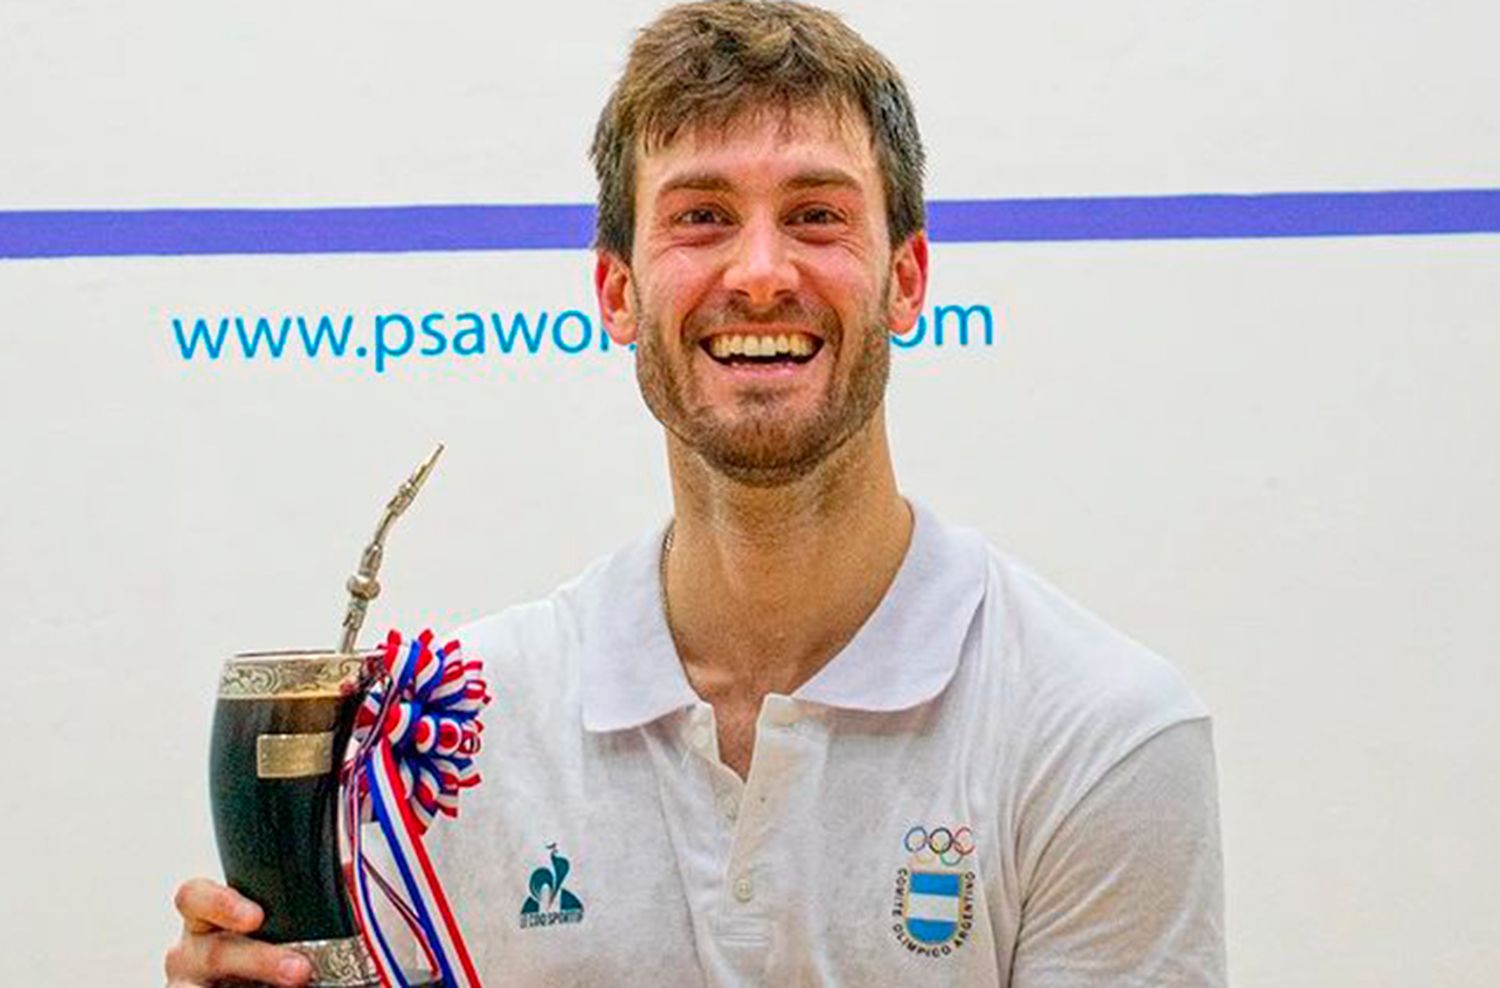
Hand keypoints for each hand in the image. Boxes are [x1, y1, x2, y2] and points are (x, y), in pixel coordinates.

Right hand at [164, 878, 312, 986]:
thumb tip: (348, 870)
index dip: (220, 903)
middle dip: (260, 961)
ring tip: (298, 984)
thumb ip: (304, 894)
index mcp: (206, 915)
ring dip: (253, 983)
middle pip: (214, 952)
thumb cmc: (259, 943)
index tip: (257, 917)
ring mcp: (190, 984)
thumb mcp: (275, 917)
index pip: (193, 896)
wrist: (252, 979)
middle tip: (300, 969)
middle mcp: (191, 950)